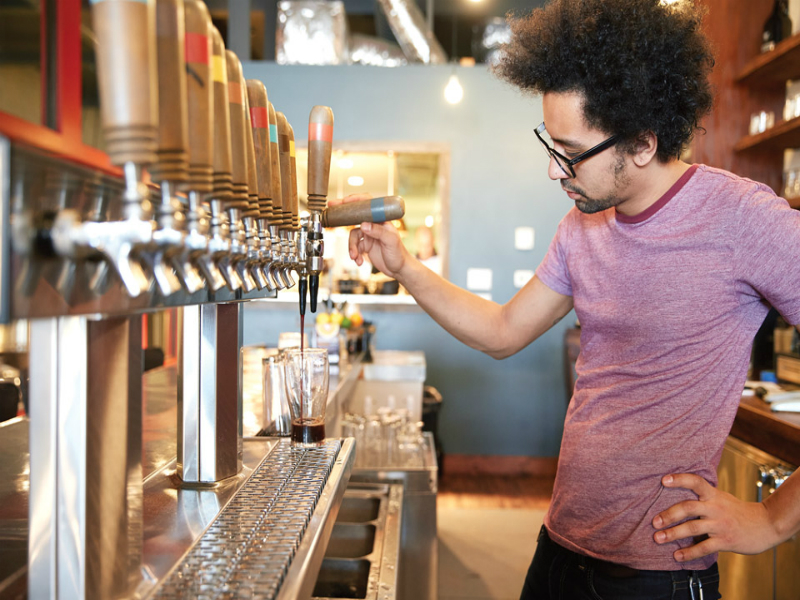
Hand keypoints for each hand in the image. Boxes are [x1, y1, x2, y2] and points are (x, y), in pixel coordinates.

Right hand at [332, 194, 408, 277]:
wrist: (398, 269)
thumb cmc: (399, 253)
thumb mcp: (391, 241)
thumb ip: (378, 232)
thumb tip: (364, 225)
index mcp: (381, 220)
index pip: (368, 205)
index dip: (356, 200)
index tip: (345, 201)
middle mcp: (374, 225)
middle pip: (355, 217)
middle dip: (343, 215)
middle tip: (332, 211)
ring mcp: (368, 235)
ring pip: (352, 236)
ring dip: (351, 247)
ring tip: (354, 256)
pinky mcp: (364, 245)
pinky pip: (354, 247)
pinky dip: (354, 254)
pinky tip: (359, 261)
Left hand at [652, 473, 777, 561]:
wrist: (766, 524)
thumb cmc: (738, 511)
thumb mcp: (721, 497)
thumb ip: (704, 496)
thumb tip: (677, 492)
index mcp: (713, 495)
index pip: (696, 482)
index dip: (680, 479)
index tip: (663, 480)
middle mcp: (715, 508)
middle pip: (688, 507)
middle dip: (669, 514)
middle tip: (653, 522)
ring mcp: (720, 525)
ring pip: (693, 528)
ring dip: (673, 534)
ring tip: (658, 538)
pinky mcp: (725, 541)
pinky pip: (704, 547)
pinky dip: (689, 553)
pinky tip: (677, 556)